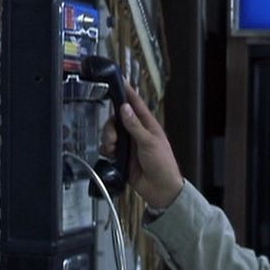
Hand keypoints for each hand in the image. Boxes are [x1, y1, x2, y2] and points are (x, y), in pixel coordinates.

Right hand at [100, 83, 182, 208]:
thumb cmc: (163, 165)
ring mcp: (129, 144)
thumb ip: (135, 126)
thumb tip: (125, 108)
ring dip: (108, 139)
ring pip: (111, 134)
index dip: (127, 92)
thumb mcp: (149, 143)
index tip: (119, 80)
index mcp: (147, 125)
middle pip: (117, 119)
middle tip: (113, 138)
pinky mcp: (122, 157)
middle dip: (111, 127)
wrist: (160, 189)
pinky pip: (109, 148)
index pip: (135, 104)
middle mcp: (137, 132)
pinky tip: (111, 155)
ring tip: (112, 149)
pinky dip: (107, 150)